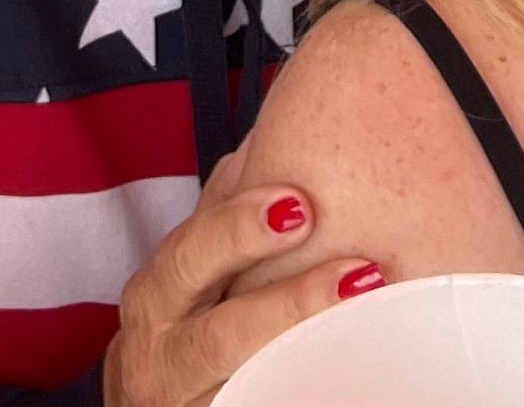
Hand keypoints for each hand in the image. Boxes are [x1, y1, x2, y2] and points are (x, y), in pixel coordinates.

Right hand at [102, 175, 381, 406]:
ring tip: (369, 325)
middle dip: (289, 304)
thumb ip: (216, 220)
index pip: (191, 256)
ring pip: (247, 389)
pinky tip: (357, 379)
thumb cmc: (174, 326)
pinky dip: (306, 394)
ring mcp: (188, 406)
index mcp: (154, 297)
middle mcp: (159, 358)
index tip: (301, 202)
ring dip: (312, 360)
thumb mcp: (182, 274)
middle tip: (357, 271)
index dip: (240, 229)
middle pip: (222, 335)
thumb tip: (261, 144)